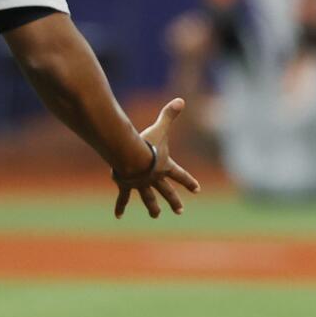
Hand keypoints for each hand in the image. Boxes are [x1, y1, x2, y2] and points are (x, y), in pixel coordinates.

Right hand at [113, 98, 199, 217]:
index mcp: (165, 167)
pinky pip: (124, 198)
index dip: (189, 182)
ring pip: (149, 199)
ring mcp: (141, 184)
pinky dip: (121, 207)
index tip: (197, 190)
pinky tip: (118, 216)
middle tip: (180, 211)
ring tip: (156, 215)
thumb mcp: (160, 128)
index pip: (181, 175)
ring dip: (153, 207)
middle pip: (167, 191)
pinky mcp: (127, 186)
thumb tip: (181, 100)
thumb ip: (170, 114)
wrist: (131, 157)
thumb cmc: (147, 143)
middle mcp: (155, 178)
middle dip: (174, 201)